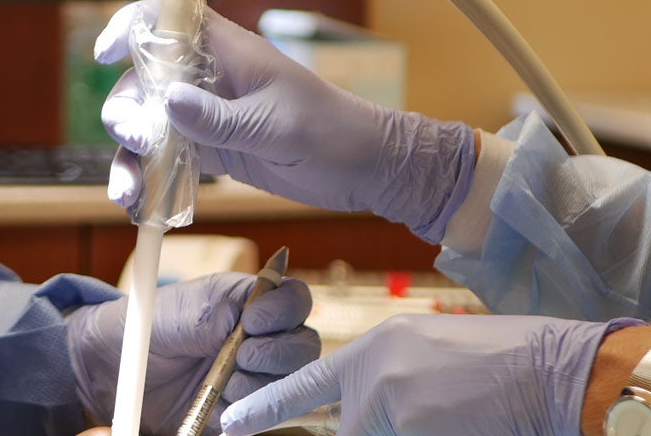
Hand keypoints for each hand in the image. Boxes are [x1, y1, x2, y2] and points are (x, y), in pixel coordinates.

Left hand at [67, 272, 320, 435]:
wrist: (122, 365)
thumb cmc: (154, 323)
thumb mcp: (189, 306)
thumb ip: (227, 311)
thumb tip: (253, 319)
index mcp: (252, 301)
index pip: (295, 299)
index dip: (284, 310)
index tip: (253, 320)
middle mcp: (262, 337)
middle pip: (304, 346)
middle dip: (275, 352)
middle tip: (241, 354)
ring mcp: (255, 374)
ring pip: (289, 383)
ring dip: (259, 384)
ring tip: (224, 382)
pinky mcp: (244, 408)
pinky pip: (266, 416)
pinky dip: (248, 413)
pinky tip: (222, 408)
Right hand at [97, 4, 475, 242]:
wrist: (364, 169)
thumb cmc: (330, 132)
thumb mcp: (277, 126)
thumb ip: (221, 116)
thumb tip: (166, 101)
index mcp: (226, 51)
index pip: (167, 21)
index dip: (131, 28)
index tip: (106, 54)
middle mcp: (207, 77)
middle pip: (144, 80)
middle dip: (127, 108)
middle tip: (136, 139)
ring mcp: (205, 114)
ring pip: (147, 124)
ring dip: (129, 155)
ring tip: (126, 192)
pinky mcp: (208, 149)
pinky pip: (165, 159)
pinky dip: (147, 180)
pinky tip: (136, 206)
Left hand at [221, 313, 624, 435]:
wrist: (546, 367)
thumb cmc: (492, 359)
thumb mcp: (422, 354)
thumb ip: (382, 380)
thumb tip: (359, 412)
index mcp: (374, 348)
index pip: (305, 384)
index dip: (264, 407)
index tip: (230, 423)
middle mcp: (373, 376)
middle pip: (349, 431)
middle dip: (377, 430)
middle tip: (424, 412)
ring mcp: (393, 408)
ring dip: (410, 428)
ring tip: (449, 411)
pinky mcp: (415, 432)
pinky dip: (428, 433)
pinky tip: (458, 420)